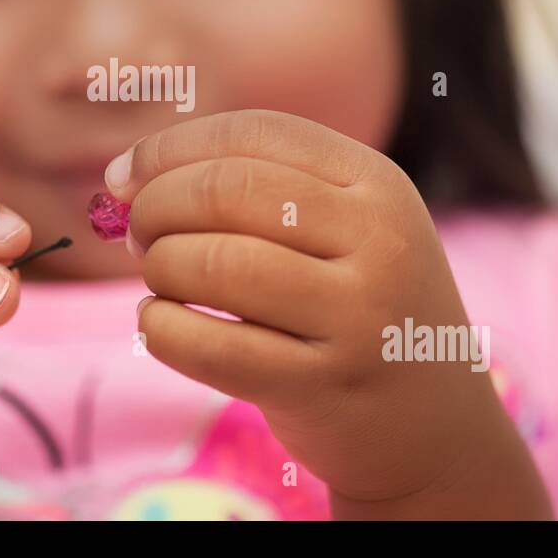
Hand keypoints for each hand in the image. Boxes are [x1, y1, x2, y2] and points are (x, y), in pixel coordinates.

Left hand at [109, 109, 550, 517]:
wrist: (434, 425)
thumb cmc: (356, 309)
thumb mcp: (345, 230)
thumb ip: (257, 190)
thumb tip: (129, 175)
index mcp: (377, 184)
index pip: (255, 132)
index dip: (171, 147)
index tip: (123, 176)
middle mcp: (378, 241)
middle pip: (226, 190)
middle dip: (156, 206)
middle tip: (135, 233)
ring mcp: (357, 317)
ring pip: (216, 264)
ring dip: (160, 267)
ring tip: (160, 281)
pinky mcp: (324, 387)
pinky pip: (212, 347)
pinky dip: (161, 329)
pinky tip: (158, 325)